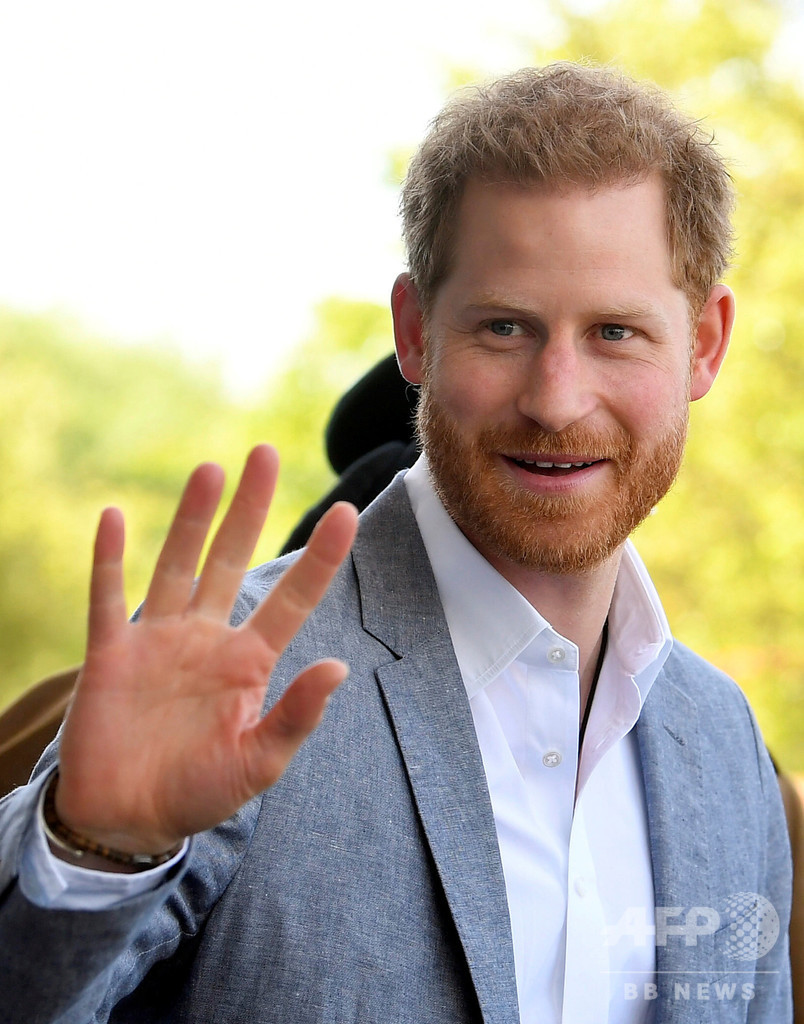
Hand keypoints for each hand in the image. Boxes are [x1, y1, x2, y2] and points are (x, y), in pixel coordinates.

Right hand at [55, 445, 357, 856]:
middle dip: (249, 508)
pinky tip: (113, 516)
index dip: (320, 557)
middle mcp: (206, 638)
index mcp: (248, 662)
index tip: (346, 512)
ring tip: (210, 469)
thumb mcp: (257, 763)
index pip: (292, 597)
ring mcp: (158, 641)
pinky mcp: (110, 652)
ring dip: (191, 518)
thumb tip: (339, 666)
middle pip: (232, 558)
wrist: (127, 819)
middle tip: (267, 452)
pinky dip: (108, 558)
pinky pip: (107, 596)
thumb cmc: (199, 792)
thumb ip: (295, 716)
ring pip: (177, 564)